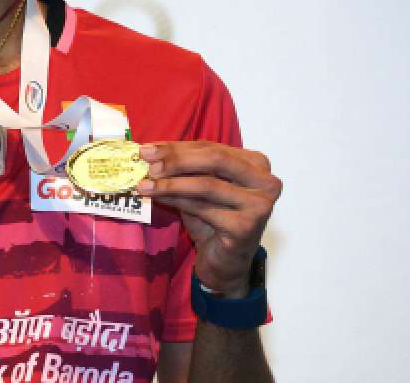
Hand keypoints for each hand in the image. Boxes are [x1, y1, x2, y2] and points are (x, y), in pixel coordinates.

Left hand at [136, 141, 280, 296]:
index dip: (177, 147)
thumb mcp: (199, 186)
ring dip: (170, 183)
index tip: (148, 148)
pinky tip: (157, 198)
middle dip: (176, 159)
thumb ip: (184, 167)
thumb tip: (151, 152)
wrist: (225, 261)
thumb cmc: (213, 219)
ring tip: (144, 184)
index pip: (211, 147)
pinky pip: (202, 208)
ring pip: (206, 185)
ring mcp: (259, 205)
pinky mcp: (246, 226)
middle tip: (146, 161)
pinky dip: (176, 200)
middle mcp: (265, 182)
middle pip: (214, 159)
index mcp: (257, 163)